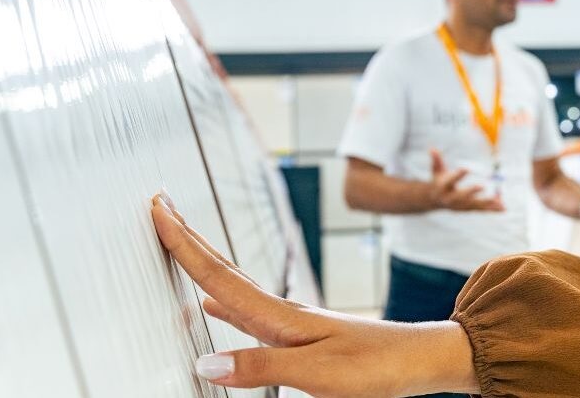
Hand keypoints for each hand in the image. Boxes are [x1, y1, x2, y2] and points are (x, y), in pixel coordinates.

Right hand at [150, 194, 478, 397]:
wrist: (420, 360)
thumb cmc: (377, 367)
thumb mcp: (318, 374)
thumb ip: (260, 367)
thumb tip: (205, 362)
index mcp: (281, 317)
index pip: (220, 275)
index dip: (186, 245)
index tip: (159, 210)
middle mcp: (281, 311)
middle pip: (223, 269)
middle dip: (189, 239)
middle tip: (161, 206)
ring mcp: (290, 321)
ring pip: (234, 286)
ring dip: (204, 264)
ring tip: (180, 244)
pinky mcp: (300, 335)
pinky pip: (249, 310)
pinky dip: (223, 302)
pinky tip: (214, 306)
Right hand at [427, 148, 503, 211]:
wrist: (434, 200)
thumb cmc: (438, 180)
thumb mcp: (436, 170)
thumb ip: (436, 160)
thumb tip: (432, 148)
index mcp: (443, 187)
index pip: (451, 180)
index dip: (458, 175)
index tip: (466, 168)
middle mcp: (451, 198)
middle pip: (462, 196)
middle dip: (472, 192)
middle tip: (483, 186)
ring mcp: (460, 206)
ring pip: (474, 205)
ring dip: (487, 203)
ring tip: (499, 201)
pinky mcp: (467, 209)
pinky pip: (480, 209)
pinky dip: (492, 209)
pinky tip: (503, 208)